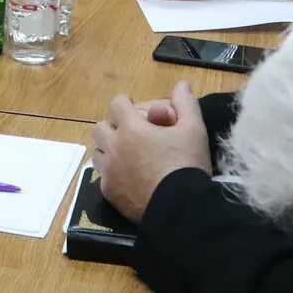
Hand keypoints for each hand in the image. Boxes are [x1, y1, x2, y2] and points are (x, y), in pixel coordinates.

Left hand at [92, 81, 210, 219]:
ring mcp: (109, 171)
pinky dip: (111, 171)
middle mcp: (114, 147)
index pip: (116, 103)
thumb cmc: (187, 163)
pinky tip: (127, 176)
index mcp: (131, 127)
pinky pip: (102, 175)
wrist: (180, 207)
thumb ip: (186, 103)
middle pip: (100, 128)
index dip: (125, 104)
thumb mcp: (194, 129)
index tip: (134, 110)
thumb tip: (182, 84)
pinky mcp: (108, 192)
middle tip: (130, 134)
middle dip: (113, 127)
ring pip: (98, 151)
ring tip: (127, 155)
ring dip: (109, 149)